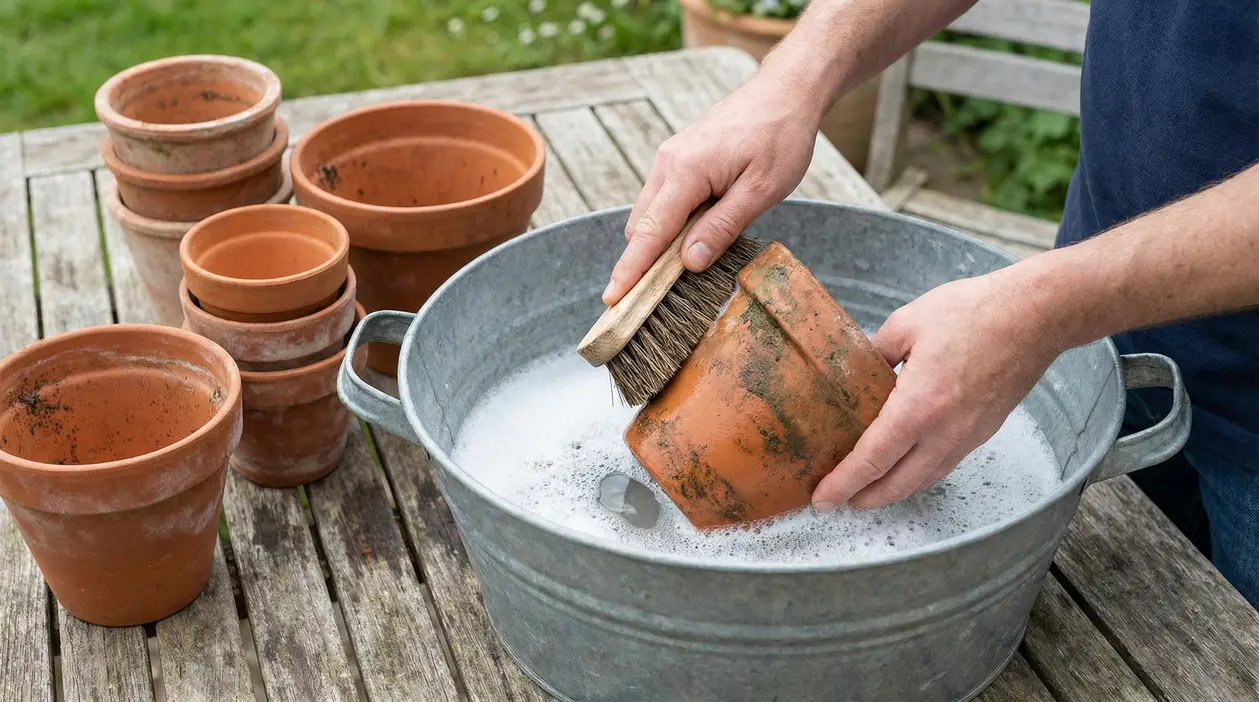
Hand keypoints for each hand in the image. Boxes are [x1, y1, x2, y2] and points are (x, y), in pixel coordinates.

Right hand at [602, 71, 822, 304]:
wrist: (786, 91)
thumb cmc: (780, 137)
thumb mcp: (760, 191)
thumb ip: (722, 228)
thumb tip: (688, 262)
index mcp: (685, 172)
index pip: (649, 233)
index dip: (630, 270)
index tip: (612, 300)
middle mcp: (668, 163)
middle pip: (641, 226)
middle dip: (641, 262)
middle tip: (654, 298)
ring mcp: (671, 157)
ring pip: (651, 212)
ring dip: (660, 241)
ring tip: (685, 265)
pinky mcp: (680, 156)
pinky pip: (664, 198)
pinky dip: (670, 222)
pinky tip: (697, 232)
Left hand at [812, 270, 1064, 510]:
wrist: (1035, 316)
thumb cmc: (973, 313)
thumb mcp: (906, 324)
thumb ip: (873, 353)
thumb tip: (853, 371)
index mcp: (918, 408)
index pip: (871, 460)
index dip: (842, 484)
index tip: (821, 498)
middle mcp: (944, 433)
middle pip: (896, 484)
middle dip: (862, 498)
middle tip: (836, 500)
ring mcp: (967, 436)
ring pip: (922, 480)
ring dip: (890, 491)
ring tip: (865, 490)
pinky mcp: (982, 432)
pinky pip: (943, 466)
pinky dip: (917, 476)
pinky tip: (905, 468)